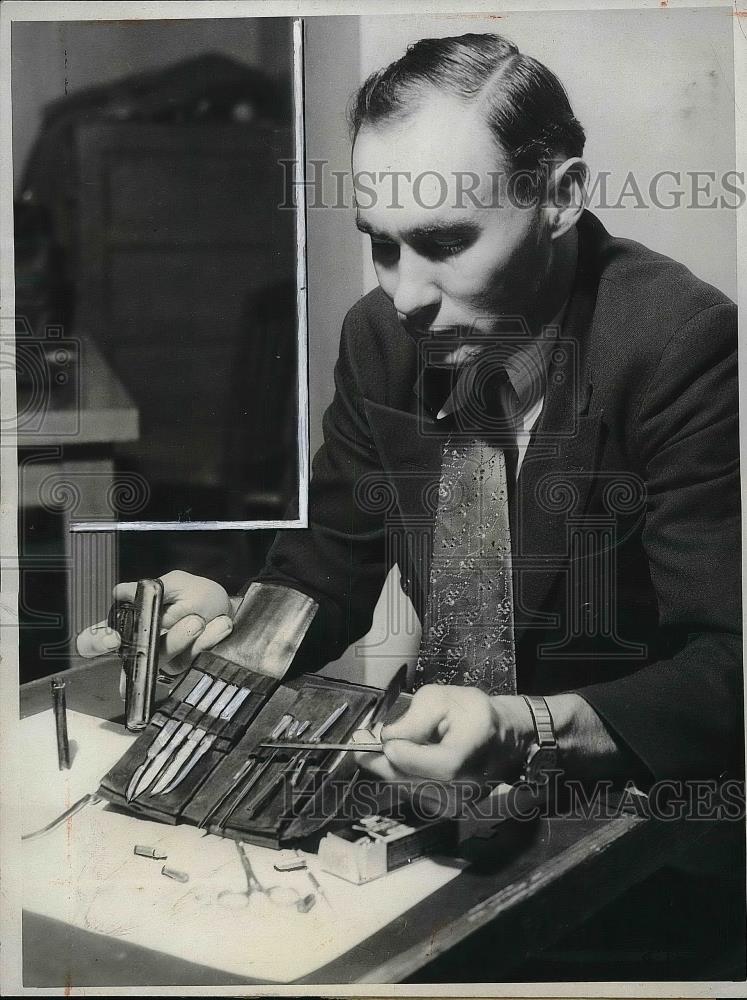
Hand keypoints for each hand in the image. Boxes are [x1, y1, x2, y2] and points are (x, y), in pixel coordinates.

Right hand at [76, 570, 234, 680]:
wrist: (229, 611)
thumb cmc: (200, 596)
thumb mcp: (179, 583)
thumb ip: (153, 587)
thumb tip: (121, 592)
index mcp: (131, 622)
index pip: (94, 641)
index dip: (95, 643)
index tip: (112, 638)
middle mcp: (141, 646)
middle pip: (131, 659)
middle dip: (169, 640)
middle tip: (192, 622)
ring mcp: (162, 661)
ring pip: (166, 658)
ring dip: (190, 635)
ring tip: (204, 617)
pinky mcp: (183, 669)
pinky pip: (192, 659)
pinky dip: (209, 639)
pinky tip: (218, 625)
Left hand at [355, 685, 534, 790]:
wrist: (503, 738)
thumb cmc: (475, 715)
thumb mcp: (443, 698)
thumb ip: (414, 717)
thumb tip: (388, 737)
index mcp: (469, 754)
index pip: (429, 765)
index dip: (400, 752)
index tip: (377, 737)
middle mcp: (465, 787)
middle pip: (408, 779)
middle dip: (379, 758)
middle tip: (360, 740)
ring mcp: (457, 803)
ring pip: (405, 788)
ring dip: (388, 767)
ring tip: (381, 743)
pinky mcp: (448, 810)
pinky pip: (412, 793)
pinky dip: (401, 775)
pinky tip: (402, 757)